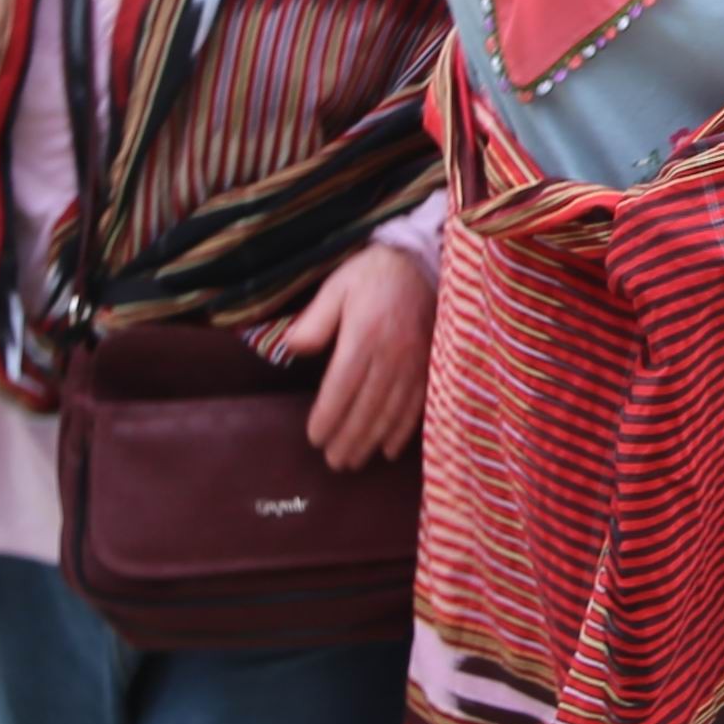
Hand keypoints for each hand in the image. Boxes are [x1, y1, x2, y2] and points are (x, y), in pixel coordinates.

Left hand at [259, 243, 435, 467]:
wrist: (420, 261)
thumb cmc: (370, 275)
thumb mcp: (335, 287)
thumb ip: (315, 321)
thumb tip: (293, 350)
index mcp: (364, 335)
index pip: (342, 387)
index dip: (328, 417)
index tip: (315, 438)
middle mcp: (391, 354)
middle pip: (367, 407)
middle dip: (349, 439)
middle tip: (333, 462)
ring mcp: (415, 362)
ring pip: (391, 412)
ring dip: (371, 441)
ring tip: (354, 462)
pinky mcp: (430, 365)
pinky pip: (418, 405)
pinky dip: (403, 431)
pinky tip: (388, 449)